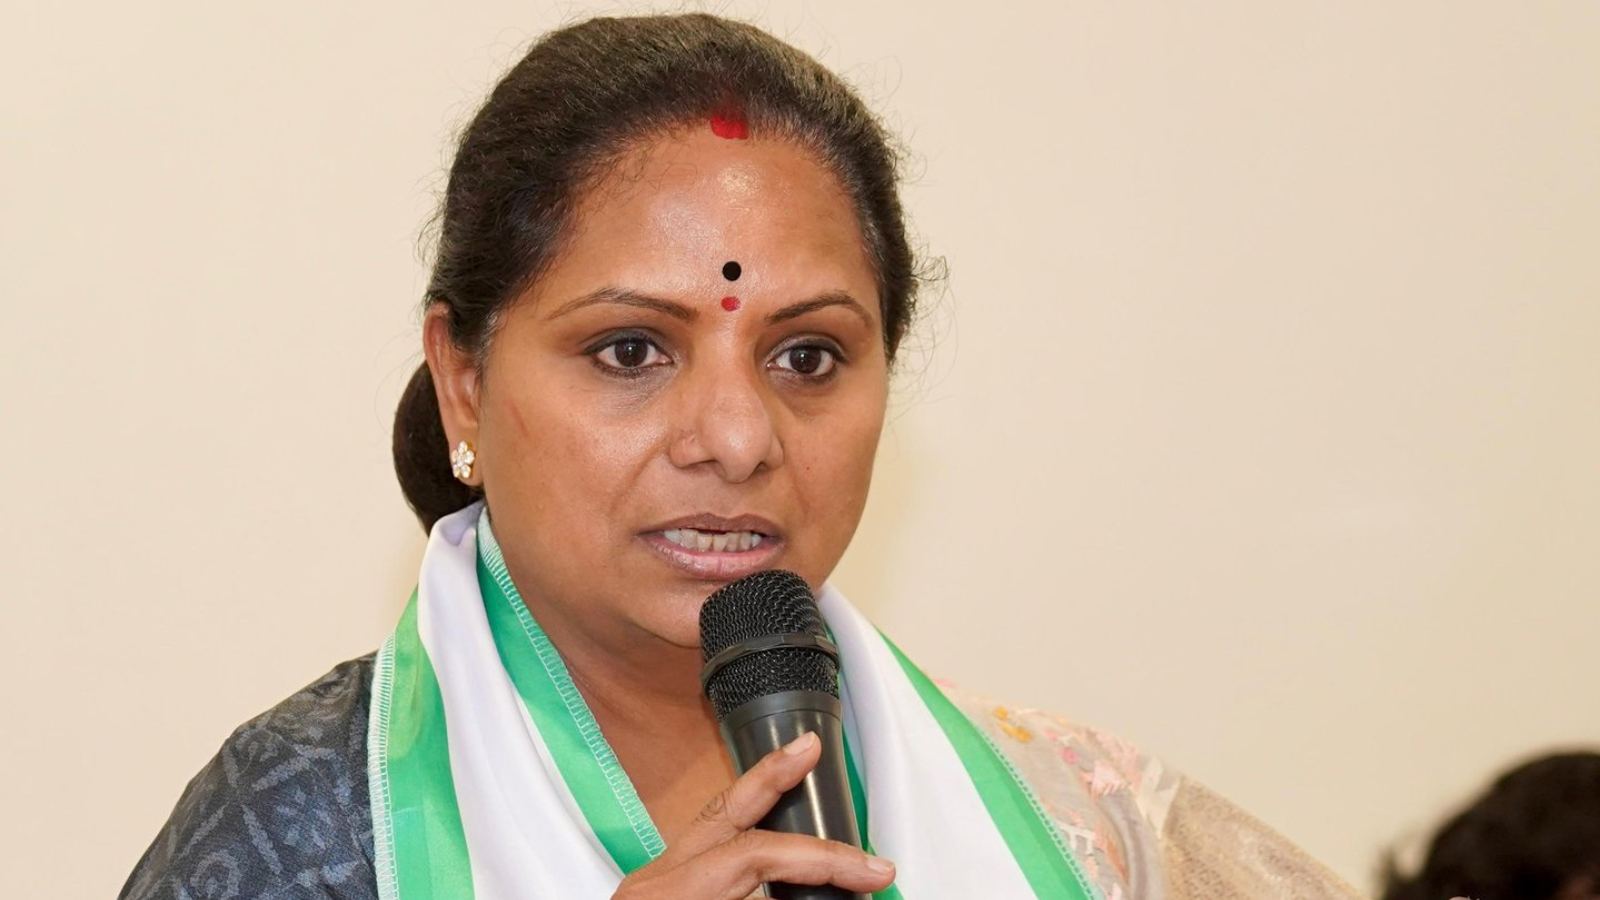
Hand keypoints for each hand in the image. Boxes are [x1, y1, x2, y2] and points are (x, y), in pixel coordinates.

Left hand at [612, 731, 895, 899]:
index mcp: (670, 899)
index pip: (757, 855)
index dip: (823, 860)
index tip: (873, 874)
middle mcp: (657, 885)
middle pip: (723, 813)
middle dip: (772, 779)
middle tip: (810, 750)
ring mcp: (652, 888)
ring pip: (709, 826)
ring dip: (758, 801)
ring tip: (794, 774)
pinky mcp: (656, 896)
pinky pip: (704, 854)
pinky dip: (742, 838)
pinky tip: (766, 825)